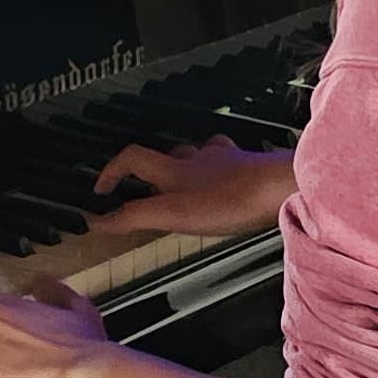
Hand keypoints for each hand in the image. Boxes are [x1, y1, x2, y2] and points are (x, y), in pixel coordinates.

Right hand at [87, 136, 297, 241]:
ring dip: (188, 167)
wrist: (280, 187)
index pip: (132, 158)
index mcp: (175, 170)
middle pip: (167, 156)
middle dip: (154, 170)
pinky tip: (228, 180)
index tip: (101, 188)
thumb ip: (135, 216)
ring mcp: (227, 161)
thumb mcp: (174, 214)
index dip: (112, 170)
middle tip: (147, 189)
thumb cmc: (230, 201)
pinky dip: (223, 169)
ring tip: (186, 184)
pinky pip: (231, 162)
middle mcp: (198, 160)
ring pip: (200, 156)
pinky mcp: (251, 168)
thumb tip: (97, 221)